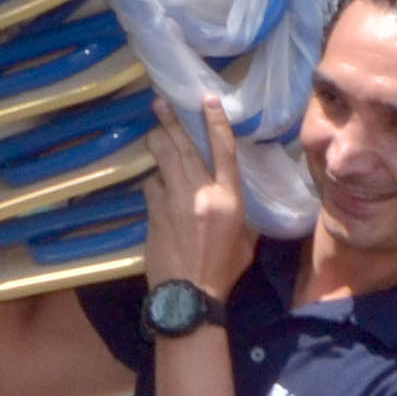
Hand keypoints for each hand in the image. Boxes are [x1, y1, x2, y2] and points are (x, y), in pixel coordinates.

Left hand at [141, 94, 256, 304]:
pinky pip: (151, 184)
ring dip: (157, 141)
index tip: (207, 100)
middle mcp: (202, 192)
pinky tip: (153, 180)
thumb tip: (232, 197)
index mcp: (230, 199)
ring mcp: (174, 200)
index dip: (215, 122)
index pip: (224, 151)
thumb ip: (240, 213)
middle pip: (185, 146)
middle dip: (171, 121)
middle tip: (160, 102)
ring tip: (153, 128)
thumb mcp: (245, 240)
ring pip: (163, 158)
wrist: (188, 294)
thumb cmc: (222, 271)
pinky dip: (152, 180)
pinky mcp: (153, 211)